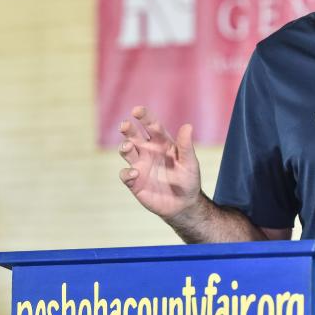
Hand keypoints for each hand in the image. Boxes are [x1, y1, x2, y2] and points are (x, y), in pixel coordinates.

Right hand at [118, 106, 201, 220]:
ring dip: (124, 147)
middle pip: (134, 135)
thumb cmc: (188, 179)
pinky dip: (127, 173)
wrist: (183, 204)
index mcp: (162, 142)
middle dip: (127, 129)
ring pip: (126, 151)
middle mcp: (148, 151)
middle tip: (125, 125)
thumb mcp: (190, 163)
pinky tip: (135, 173)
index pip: (152, 126)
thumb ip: (186, 146)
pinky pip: (126, 174)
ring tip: (128, 147)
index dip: (144, 117)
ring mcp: (140, 165)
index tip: (137, 110)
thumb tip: (188, 126)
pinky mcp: (135, 182)